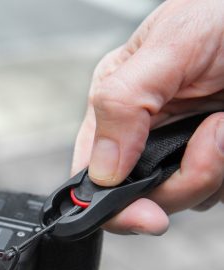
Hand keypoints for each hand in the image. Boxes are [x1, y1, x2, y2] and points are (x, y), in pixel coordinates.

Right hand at [71, 0, 223, 234]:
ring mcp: (177, 150)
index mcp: (114, 110)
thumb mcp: (167, 48)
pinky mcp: (209, 158)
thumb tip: (102, 169)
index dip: (112, 208)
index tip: (147, 217)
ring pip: (183, 198)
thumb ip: (122, 103)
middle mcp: (141, 135)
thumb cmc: (220, 12)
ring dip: (212, 172)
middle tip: (211, 143)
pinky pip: (215, 192)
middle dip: (179, 184)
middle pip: (140, 198)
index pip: (92, 178)